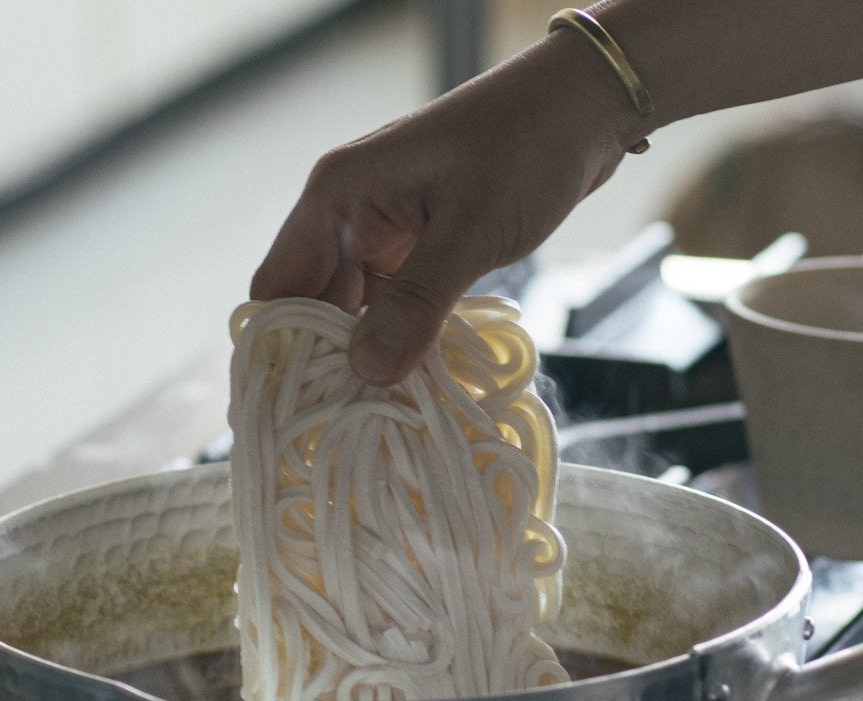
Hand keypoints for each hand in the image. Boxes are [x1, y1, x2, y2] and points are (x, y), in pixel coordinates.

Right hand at [250, 36, 643, 384]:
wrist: (584, 109)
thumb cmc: (524, 149)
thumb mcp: (469, 232)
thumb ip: (416, 303)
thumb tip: (366, 372)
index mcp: (337, 199)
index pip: (277, 288)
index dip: (279, 351)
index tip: (296, 410)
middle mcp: (349, 216)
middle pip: (313, 307)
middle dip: (328, 365)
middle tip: (346, 429)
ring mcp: (385, 231)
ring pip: (356, 311)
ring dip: (369, 357)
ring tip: (381, 418)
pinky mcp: (421, 245)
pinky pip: (395, 304)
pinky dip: (403, 339)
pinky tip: (416, 382)